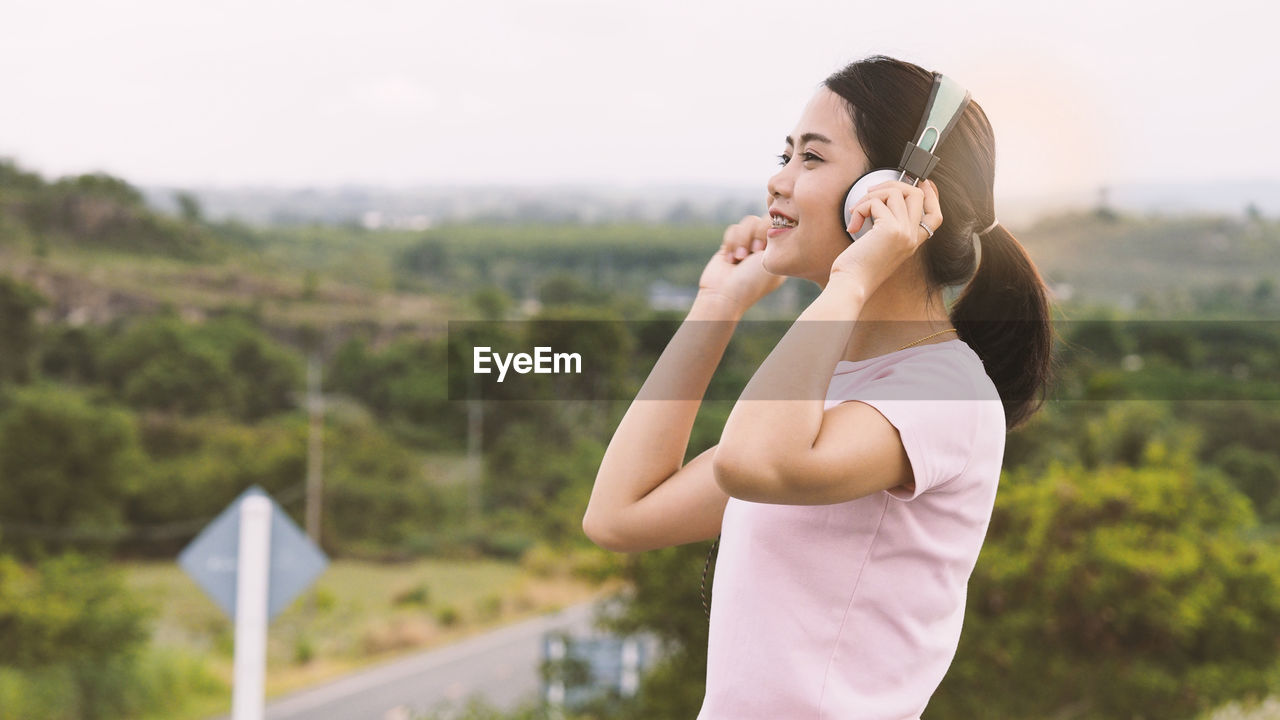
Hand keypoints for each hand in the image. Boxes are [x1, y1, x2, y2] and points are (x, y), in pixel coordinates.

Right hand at [697, 215, 785, 314]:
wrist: (724, 294)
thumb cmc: (752, 281)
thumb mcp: (771, 258)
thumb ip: (777, 234)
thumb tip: (775, 215)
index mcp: (780, 252)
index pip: (783, 224)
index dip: (773, 228)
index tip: (766, 246)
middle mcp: (766, 247)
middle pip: (764, 219)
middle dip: (756, 234)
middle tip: (754, 252)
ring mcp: (748, 245)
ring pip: (748, 221)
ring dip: (742, 239)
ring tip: (739, 258)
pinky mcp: (731, 244)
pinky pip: (733, 228)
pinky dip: (731, 243)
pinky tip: (729, 260)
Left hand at [830, 178, 942, 295]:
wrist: (851, 285)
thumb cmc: (858, 269)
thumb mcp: (880, 246)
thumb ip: (889, 227)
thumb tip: (884, 199)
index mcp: (912, 242)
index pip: (935, 216)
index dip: (932, 195)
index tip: (924, 182)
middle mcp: (912, 237)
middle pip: (917, 194)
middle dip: (891, 185)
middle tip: (871, 194)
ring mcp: (904, 232)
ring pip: (895, 192)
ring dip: (870, 197)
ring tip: (857, 212)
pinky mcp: (890, 229)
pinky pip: (876, 202)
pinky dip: (860, 208)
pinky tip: (853, 224)